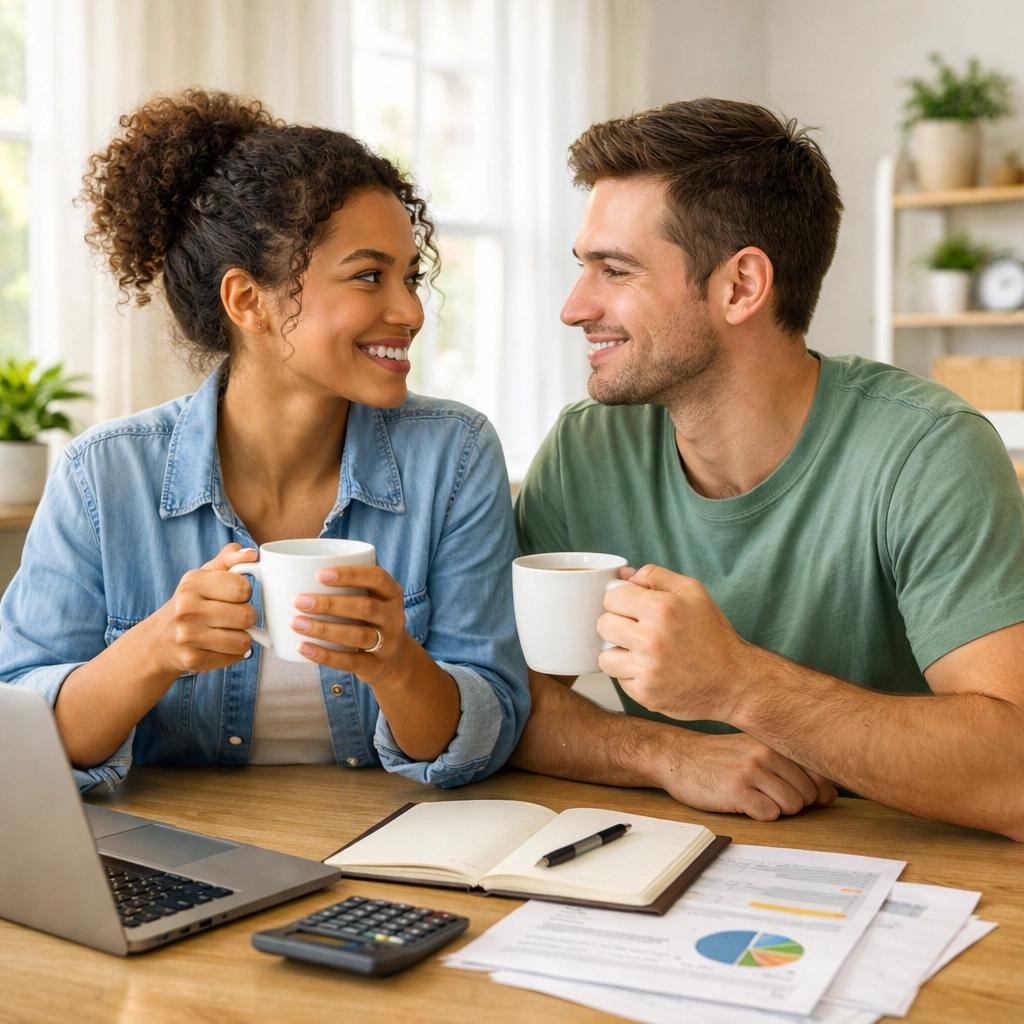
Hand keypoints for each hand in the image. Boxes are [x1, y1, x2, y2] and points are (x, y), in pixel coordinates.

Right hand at [148, 543, 257, 675]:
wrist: (161, 639)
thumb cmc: (192, 601)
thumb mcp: (206, 573)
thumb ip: (230, 557)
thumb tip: (252, 554)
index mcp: (192, 583)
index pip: (242, 588)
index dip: (245, 592)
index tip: (235, 594)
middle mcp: (186, 610)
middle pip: (247, 616)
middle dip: (247, 616)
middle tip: (234, 615)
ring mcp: (188, 637)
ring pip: (244, 640)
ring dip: (243, 636)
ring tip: (229, 630)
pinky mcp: (194, 660)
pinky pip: (236, 657)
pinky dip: (234, 652)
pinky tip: (220, 645)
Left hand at [289, 565, 413, 685]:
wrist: (395, 658)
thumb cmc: (370, 619)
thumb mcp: (371, 598)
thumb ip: (348, 586)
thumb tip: (299, 571)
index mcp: (392, 593)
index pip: (377, 578)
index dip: (350, 575)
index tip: (319, 575)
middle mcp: (394, 617)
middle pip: (365, 608)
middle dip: (329, 604)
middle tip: (298, 601)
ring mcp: (388, 643)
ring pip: (356, 636)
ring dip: (323, 629)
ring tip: (296, 623)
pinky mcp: (376, 666)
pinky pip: (350, 662)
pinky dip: (324, 655)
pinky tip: (303, 647)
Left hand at [597, 564, 749, 721]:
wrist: (734, 682)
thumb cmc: (713, 635)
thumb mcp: (693, 592)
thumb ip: (656, 576)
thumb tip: (624, 575)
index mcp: (661, 609)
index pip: (611, 598)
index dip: (621, 601)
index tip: (632, 608)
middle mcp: (651, 640)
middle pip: (603, 625)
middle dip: (617, 625)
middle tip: (636, 631)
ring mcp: (647, 670)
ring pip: (604, 657)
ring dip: (618, 654)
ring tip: (640, 652)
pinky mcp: (645, 695)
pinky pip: (619, 680)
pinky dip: (631, 675)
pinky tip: (651, 670)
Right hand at [656, 731, 836, 819]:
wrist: (678, 757)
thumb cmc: (720, 758)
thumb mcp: (755, 749)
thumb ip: (789, 764)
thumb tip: (829, 793)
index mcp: (774, 742)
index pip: (820, 773)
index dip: (817, 792)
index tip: (804, 796)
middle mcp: (766, 753)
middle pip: (808, 794)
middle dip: (795, 803)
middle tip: (770, 796)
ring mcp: (751, 771)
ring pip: (792, 805)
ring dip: (778, 810)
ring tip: (756, 799)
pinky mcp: (736, 790)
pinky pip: (769, 814)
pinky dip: (760, 815)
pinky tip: (744, 804)